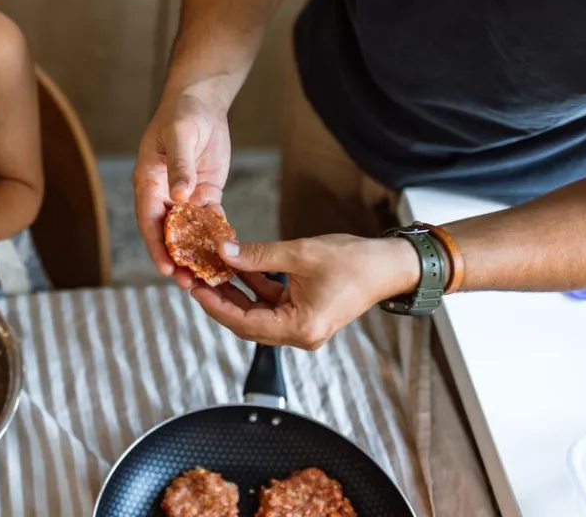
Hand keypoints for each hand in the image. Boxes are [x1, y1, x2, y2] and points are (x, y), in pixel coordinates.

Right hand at [133, 88, 232, 286]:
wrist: (201, 103)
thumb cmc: (182, 115)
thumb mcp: (180, 137)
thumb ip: (179, 168)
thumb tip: (179, 198)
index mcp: (149, 182)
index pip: (149, 221)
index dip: (156, 246)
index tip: (165, 268)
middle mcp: (164, 194)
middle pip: (167, 234)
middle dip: (176, 259)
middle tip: (187, 283)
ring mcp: (185, 196)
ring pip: (188, 232)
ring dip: (195, 254)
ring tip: (207, 278)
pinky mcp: (205, 194)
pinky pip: (210, 221)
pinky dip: (216, 237)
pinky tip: (226, 255)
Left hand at [190, 234, 420, 349]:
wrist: (389, 265)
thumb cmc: (354, 261)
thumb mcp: (300, 253)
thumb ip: (259, 255)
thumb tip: (224, 252)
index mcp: (301, 328)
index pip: (246, 324)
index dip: (217, 307)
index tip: (196, 290)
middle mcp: (300, 334)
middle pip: (248, 323)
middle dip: (221, 301)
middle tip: (196, 280)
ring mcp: (302, 325)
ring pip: (257, 313)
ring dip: (236, 293)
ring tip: (211, 271)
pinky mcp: (304, 313)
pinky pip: (271, 304)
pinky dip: (254, 288)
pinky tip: (237, 268)